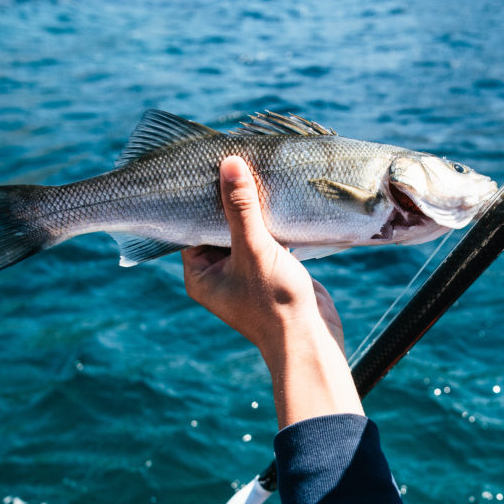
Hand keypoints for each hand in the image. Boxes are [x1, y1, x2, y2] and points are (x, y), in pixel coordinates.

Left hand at [182, 156, 362, 427]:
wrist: (310, 340)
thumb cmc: (274, 303)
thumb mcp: (254, 249)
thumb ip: (241, 208)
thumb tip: (229, 164)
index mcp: (201, 274)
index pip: (192, 226)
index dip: (201, 199)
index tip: (209, 167)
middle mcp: (219, 274)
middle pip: (219, 226)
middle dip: (230, 201)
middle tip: (236, 163)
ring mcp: (247, 274)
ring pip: (245, 232)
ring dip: (254, 210)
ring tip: (258, 175)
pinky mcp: (271, 272)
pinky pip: (267, 240)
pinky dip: (272, 223)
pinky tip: (280, 200)